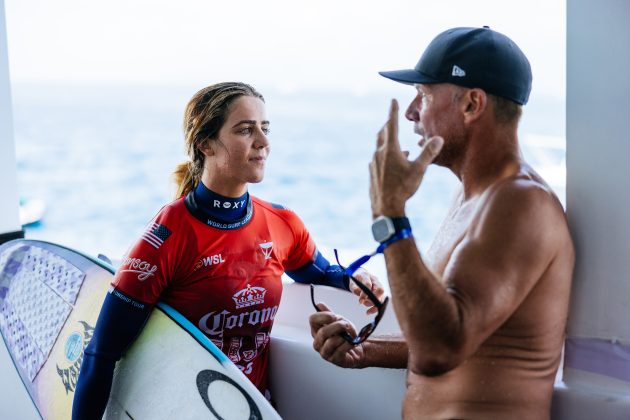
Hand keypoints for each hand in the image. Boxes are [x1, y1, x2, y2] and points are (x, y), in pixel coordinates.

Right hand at [309, 302, 364, 368]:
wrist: (356, 350)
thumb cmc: (345, 335)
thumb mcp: (339, 322)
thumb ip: (329, 314)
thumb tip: (319, 305)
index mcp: (316, 331)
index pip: (312, 320)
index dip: (323, 316)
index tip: (334, 316)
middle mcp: (318, 343)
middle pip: (323, 331)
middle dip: (338, 326)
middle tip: (346, 324)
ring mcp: (325, 353)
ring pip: (332, 341)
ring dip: (345, 336)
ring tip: (351, 336)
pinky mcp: (335, 360)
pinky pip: (341, 349)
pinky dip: (349, 344)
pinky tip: (352, 343)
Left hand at [348, 268, 384, 314]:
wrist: (360, 277)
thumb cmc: (356, 280)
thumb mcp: (352, 283)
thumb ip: (355, 289)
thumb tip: (362, 300)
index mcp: (366, 275)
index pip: (368, 284)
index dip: (365, 294)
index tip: (360, 301)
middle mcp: (375, 281)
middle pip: (380, 290)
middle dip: (372, 299)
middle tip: (363, 303)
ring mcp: (379, 287)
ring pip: (380, 297)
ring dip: (371, 303)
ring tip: (362, 302)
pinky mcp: (380, 294)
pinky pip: (380, 302)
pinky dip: (374, 308)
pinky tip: (368, 312)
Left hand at [369, 99, 443, 217]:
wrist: (385, 208)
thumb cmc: (403, 188)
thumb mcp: (419, 170)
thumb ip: (428, 153)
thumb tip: (438, 138)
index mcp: (390, 150)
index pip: (391, 125)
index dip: (392, 111)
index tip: (392, 100)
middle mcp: (379, 154)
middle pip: (382, 134)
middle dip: (388, 125)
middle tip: (392, 119)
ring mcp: (374, 164)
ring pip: (380, 147)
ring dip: (388, 142)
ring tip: (399, 145)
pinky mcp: (372, 173)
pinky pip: (379, 159)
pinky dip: (386, 156)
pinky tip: (395, 163)